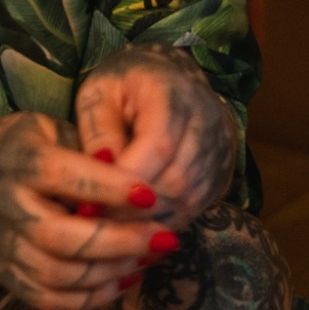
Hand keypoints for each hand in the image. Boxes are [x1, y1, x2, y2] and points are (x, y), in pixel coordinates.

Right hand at [0, 111, 182, 309]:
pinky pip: (48, 300)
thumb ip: (93, 151)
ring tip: (149, 257)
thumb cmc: (32, 144)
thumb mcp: (58, 128)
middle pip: (60, 236)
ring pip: (57, 275)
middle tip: (164, 237)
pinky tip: (124, 277)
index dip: (110, 188)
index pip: (64, 177)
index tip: (152, 195)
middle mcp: (2, 204)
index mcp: (18, 159)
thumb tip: (140, 184)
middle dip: (119, 241)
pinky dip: (91, 297)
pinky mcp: (2, 272)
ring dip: (111, 271)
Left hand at [73, 42, 236, 232]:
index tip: (90, 202)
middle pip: (175, 180)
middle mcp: (205, 124)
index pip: (159, 145)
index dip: (126, 179)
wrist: (170, 81)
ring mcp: (217, 152)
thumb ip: (99, 130)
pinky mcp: (218, 175)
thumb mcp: (99, 93)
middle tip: (96, 224)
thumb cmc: (125, 86)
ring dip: (146, 221)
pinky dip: (161, 224)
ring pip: (186, 201)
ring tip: (110, 228)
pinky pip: (192, 210)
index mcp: (172, 94)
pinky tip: (133, 229)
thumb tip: (99, 170)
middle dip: (133, 208)